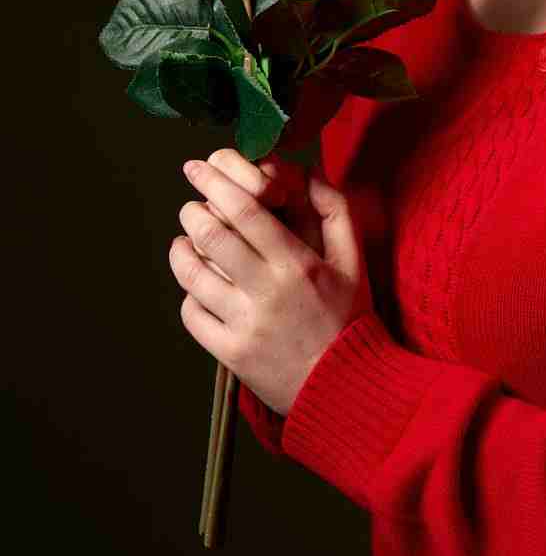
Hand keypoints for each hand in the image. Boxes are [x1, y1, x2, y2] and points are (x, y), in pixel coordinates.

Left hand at [170, 147, 374, 416]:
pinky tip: (197, 286)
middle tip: (191, 206)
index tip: (199, 168)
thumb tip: (309, 171)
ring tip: (184, 242)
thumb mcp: (354, 262)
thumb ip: (335, 211)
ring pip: (193, 275)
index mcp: (297, 263)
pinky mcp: (230, 354)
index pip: (246, 210)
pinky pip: (193, 314)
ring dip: (181, 251)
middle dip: (192, 212)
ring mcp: (246, 323)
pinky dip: (189, 295)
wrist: (346, 387)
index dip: (215, 182)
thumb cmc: (350, 319)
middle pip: (211, 236)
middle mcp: (268, 290)